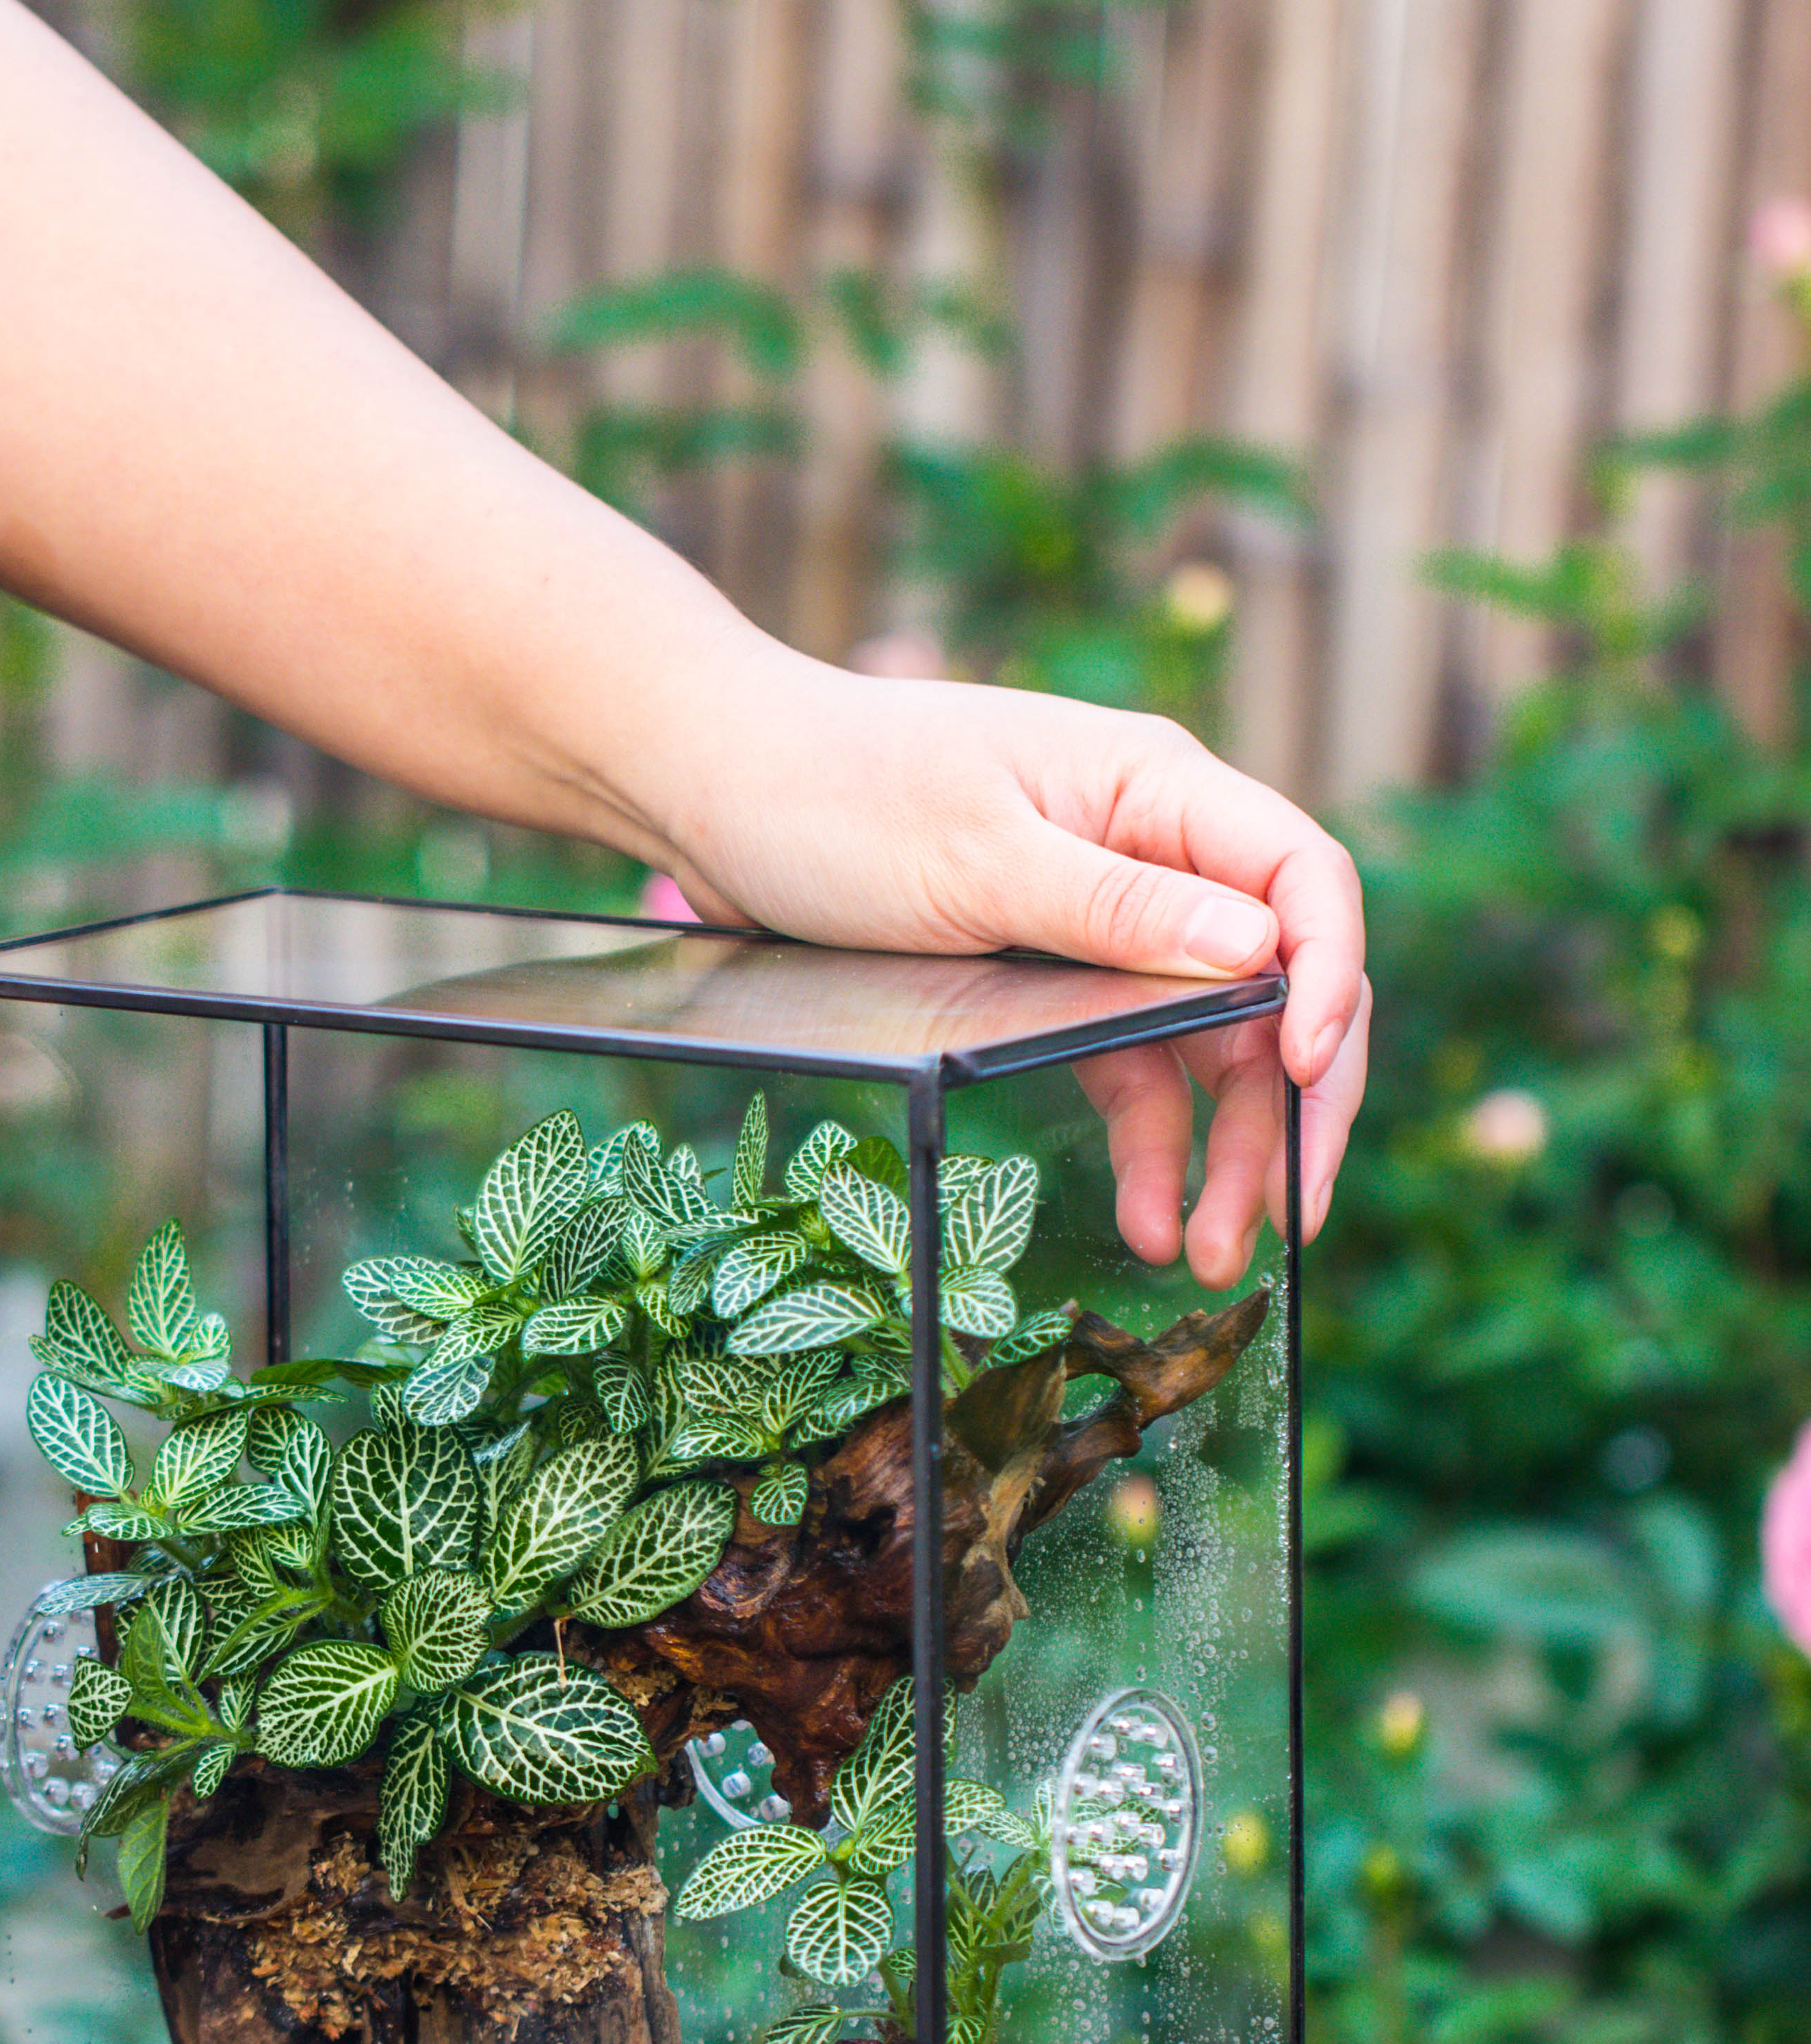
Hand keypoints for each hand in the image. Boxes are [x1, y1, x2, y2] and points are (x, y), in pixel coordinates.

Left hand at [653, 678, 1367, 1288]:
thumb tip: (1261, 949)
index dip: (1330, 976)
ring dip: (1226, 1149)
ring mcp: (1109, 921)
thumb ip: (1118, 907)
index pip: (1303, 878)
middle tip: (1294, 1219)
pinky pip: (1133, 1067)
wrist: (713, 787)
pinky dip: (1150, 1143)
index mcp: (1158, 788)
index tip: (1304, 1072)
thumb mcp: (974, 855)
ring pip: (1210, 1044)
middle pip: (1276, 983)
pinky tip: (1148, 1217)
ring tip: (1213, 1255)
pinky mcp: (1055, 979)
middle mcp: (1155, 851)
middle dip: (1293, 1104)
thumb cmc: (836, 793)